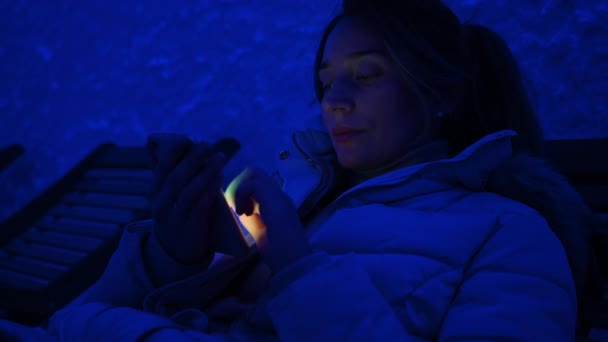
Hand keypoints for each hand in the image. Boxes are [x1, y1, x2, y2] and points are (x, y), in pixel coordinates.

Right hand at [148, 135, 226, 263]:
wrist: (177, 251)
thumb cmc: (179, 214)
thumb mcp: (172, 196)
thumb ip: (180, 176)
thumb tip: (196, 149)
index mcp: (155, 191)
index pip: (161, 168)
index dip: (173, 153)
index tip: (187, 139)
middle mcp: (160, 203)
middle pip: (175, 177)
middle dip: (192, 159)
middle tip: (207, 144)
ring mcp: (173, 216)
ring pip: (188, 191)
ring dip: (206, 172)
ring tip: (220, 158)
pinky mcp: (189, 227)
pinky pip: (199, 205)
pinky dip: (210, 189)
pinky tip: (219, 177)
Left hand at [229, 167, 312, 272]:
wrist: (294, 262)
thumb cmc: (281, 254)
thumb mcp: (262, 232)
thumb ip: (253, 218)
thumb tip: (240, 208)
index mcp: (278, 203)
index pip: (259, 183)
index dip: (244, 191)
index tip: (240, 211)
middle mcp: (280, 195)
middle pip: (255, 172)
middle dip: (240, 185)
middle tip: (237, 207)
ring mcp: (279, 196)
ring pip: (254, 173)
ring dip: (240, 189)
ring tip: (240, 211)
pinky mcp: (274, 201)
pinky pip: (252, 184)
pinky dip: (242, 195)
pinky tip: (243, 213)